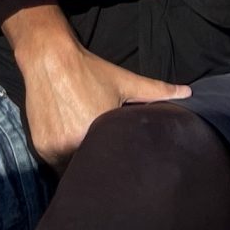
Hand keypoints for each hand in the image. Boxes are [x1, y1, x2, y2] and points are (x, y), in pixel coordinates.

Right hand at [18, 34, 188, 167]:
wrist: (50, 59)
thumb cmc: (90, 71)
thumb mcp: (125, 81)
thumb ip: (157, 90)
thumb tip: (188, 92)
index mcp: (98, 133)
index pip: (113, 164)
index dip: (119, 168)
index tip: (124, 168)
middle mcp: (73, 144)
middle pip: (91, 169)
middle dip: (100, 169)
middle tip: (109, 165)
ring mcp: (54, 147)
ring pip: (70, 169)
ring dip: (80, 164)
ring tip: (90, 156)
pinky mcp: (41, 145)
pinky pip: (54, 161)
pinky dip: (62, 157)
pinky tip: (71, 143)